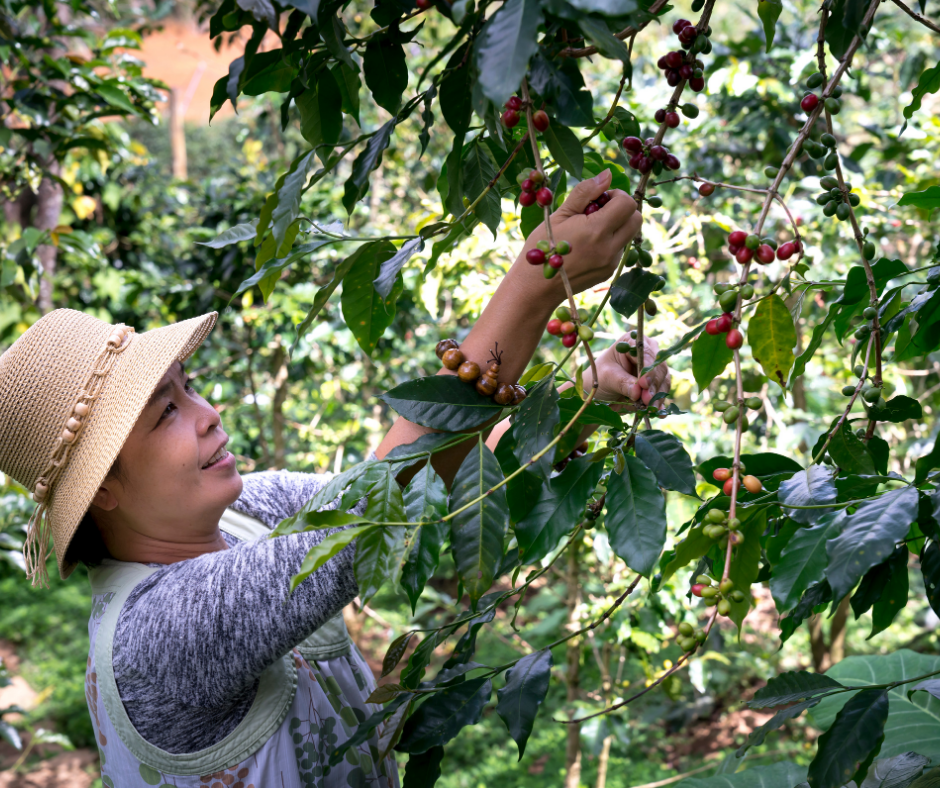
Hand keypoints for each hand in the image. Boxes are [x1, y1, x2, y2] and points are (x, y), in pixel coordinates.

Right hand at [517, 169, 640, 298]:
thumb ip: (585, 192)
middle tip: (600, 210)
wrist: (536, 286)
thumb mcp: (559, 214)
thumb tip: (607, 174)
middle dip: (623, 209)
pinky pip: (619, 249)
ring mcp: (611, 262)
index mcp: (596, 230)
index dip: (616, 195)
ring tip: (591, 229)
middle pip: (636, 219)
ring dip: (617, 225)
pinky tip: (587, 245)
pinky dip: (609, 241)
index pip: (627, 204)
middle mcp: (609, 248)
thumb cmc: (542, 246)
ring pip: (629, 234)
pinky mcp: (609, 271)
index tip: (600, 198)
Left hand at [583, 332, 671, 406]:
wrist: (600, 391)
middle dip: (653, 385)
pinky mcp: (657, 382)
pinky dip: (660, 403)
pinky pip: (662, 392)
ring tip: (651, 409)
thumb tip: (637, 391)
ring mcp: (654, 367)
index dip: (647, 368)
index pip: (645, 353)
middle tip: (647, 400)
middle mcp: (647, 351)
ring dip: (658, 396)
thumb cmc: (600, 377)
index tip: (643, 384)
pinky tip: (659, 413)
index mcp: (632, 342)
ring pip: (663, 380)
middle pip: (658, 367)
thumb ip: (622, 383)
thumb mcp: (607, 378)